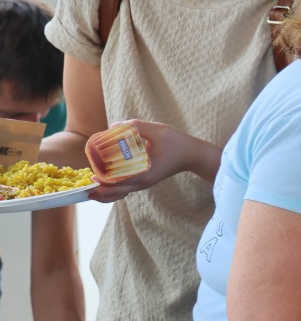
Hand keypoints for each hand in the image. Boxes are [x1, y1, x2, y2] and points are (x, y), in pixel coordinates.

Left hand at [85, 120, 204, 202]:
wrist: (193, 155)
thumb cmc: (177, 143)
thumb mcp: (158, 130)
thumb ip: (136, 126)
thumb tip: (113, 126)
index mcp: (145, 173)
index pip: (119, 183)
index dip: (103, 181)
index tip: (92, 175)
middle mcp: (142, 182)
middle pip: (116, 194)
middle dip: (99, 191)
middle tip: (86, 183)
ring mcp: (143, 183)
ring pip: (119, 195)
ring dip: (104, 193)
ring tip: (91, 188)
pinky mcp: (144, 181)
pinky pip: (125, 190)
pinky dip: (113, 191)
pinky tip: (104, 184)